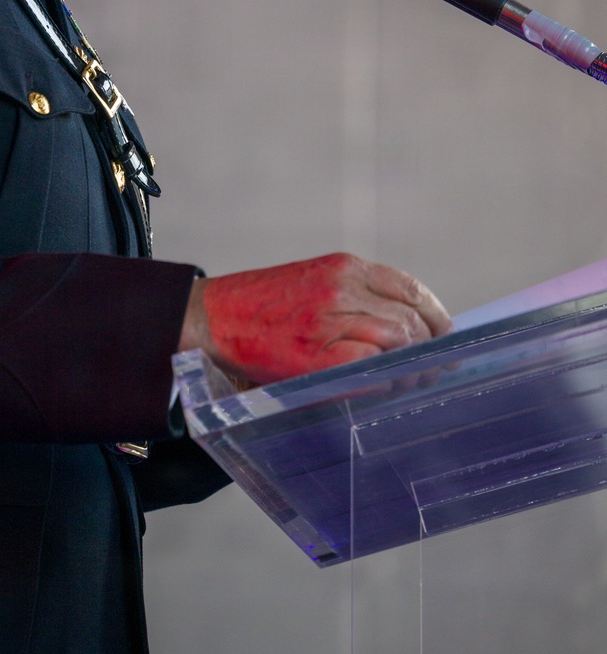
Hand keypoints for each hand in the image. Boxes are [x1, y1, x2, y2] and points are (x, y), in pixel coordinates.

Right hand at [177, 253, 451, 385]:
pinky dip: (385, 379)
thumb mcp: (313, 281)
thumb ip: (355, 295)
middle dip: (428, 348)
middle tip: (432, 368)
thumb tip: (406, 327)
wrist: (210, 319)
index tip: (443, 335)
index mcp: (342, 266)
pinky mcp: (314, 355)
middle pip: (409, 320)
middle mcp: (340, 287)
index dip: (435, 316)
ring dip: (411, 367)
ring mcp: (328, 320)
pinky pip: (370, 368)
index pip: (409, 288)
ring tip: (411, 381)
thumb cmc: (260, 307)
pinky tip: (385, 386)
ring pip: (396, 343)